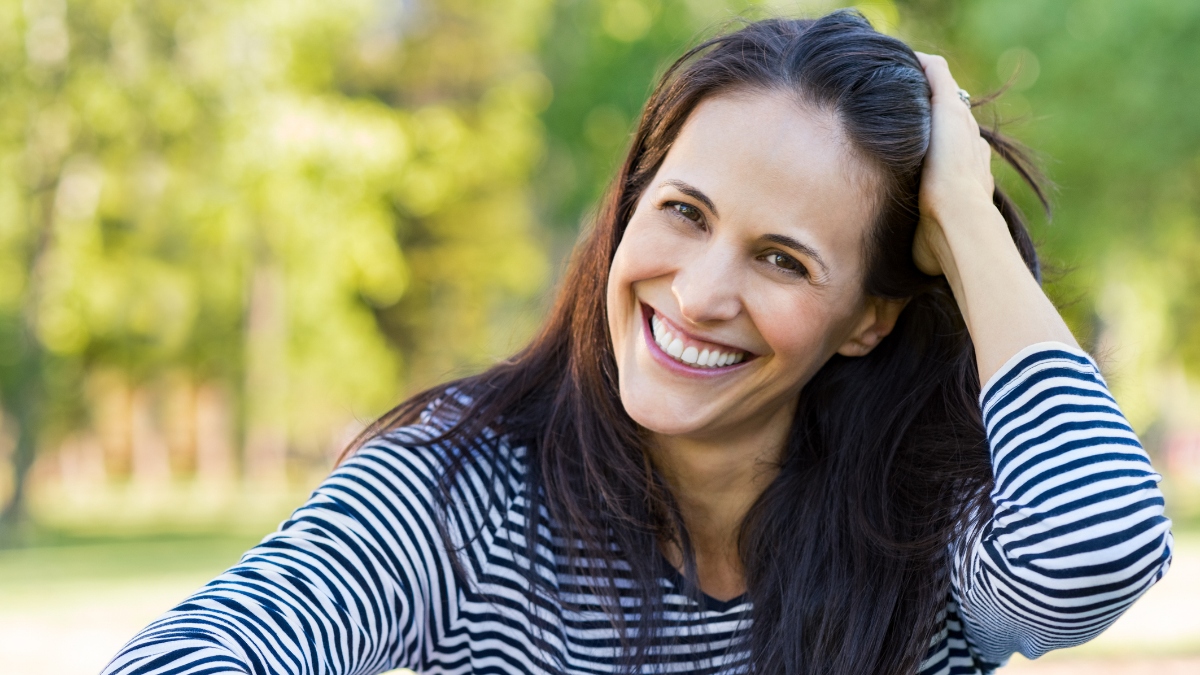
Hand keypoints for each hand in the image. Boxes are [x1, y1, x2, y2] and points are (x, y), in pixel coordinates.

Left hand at [911, 52, 997, 276]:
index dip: (939, 149)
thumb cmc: (948, 249)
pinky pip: (938, 76)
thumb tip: (913, 275)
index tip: (918, 146)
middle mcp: (971, 150)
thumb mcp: (931, 248)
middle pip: (954, 122)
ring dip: (926, 88)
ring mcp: (963, 129)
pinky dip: (925, 67)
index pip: (959, 155)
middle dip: (932, 114)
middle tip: (905, 107)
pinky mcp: (951, 111)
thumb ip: (924, 247)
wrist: (961, 228)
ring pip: (947, 96)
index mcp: (970, 179)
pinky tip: (906, 61)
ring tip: (901, 81)